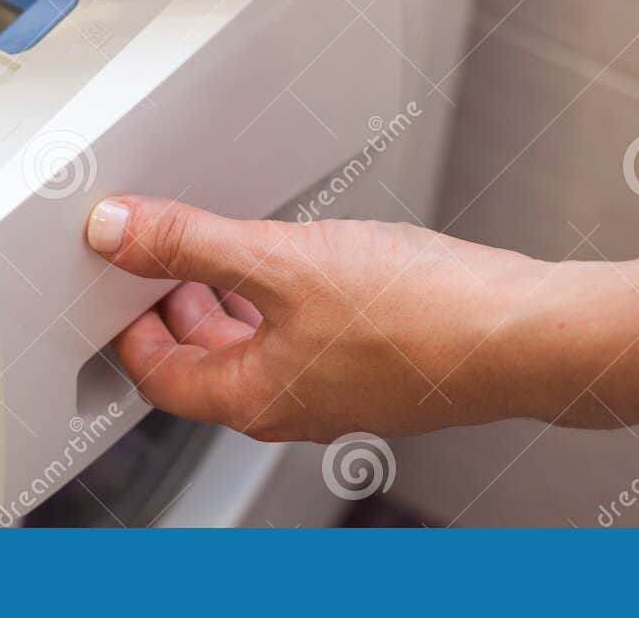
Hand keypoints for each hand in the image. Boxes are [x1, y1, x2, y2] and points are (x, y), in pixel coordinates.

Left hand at [83, 195, 567, 441]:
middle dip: (176, 307)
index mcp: (252, 396)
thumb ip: (192, 242)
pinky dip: (281, 304)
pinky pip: (305, 341)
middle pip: (205, 364)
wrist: (520, 333)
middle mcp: (291, 406)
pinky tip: (302, 264)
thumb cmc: (417, 314)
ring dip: (228, 303)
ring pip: (257, 352)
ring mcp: (337, 392)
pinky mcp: (376, 370)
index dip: (128, 323)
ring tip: (221, 254)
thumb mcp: (280, 261)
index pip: (158, 373)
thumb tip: (118, 232)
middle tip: (161, 259)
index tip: (118, 277)